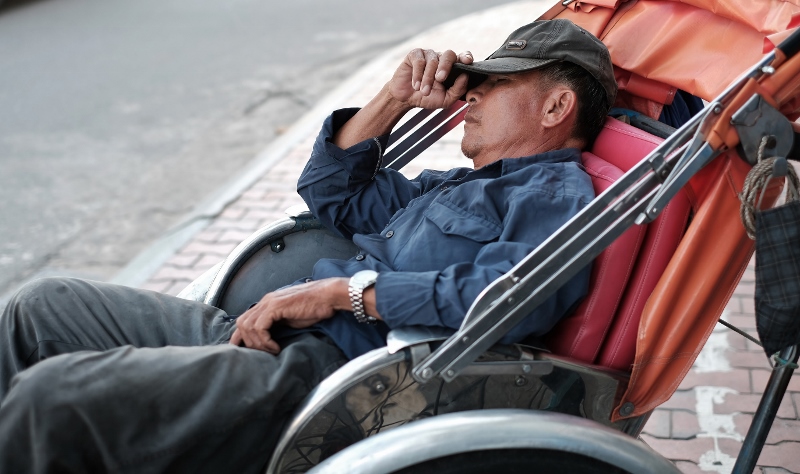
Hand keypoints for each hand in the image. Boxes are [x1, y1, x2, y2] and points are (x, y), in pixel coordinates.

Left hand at [229, 278, 349, 353]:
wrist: (328, 296)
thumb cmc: (315, 308)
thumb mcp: (291, 319)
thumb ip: (278, 325)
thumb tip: (268, 340)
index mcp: (267, 303)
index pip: (244, 320)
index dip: (240, 337)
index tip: (245, 352)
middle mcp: (265, 301)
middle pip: (241, 323)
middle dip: (247, 342)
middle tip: (262, 354)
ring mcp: (269, 302)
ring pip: (248, 326)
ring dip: (257, 343)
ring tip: (271, 351)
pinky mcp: (275, 306)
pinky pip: (259, 327)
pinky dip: (265, 341)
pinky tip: (276, 347)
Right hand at [388, 49, 473, 109]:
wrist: (405, 98)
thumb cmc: (427, 98)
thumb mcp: (445, 100)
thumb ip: (457, 90)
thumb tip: (465, 76)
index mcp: (452, 68)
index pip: (462, 57)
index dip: (466, 56)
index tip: (467, 61)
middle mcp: (441, 58)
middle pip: (449, 55)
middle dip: (445, 67)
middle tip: (440, 80)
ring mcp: (428, 55)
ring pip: (433, 61)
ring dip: (428, 79)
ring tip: (424, 91)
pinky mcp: (415, 54)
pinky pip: (419, 61)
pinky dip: (418, 75)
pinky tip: (415, 85)